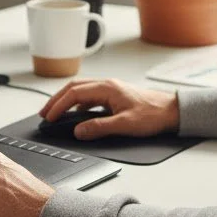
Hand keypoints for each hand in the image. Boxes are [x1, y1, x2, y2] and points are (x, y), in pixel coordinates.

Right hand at [39, 78, 179, 139]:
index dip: (59, 106)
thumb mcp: (125, 125)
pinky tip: (75, 113)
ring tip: (55, 112)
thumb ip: (100, 127)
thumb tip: (78, 131)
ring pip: (81, 90)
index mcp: (107, 88)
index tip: (49, 118)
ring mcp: (110, 89)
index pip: (74, 93)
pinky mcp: (114, 95)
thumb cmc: (153, 114)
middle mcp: (107, 85)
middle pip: (74, 88)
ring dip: (66, 100)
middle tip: (44, 113)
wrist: (172, 111)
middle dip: (56, 100)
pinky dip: (77, 103)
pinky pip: (89, 96)